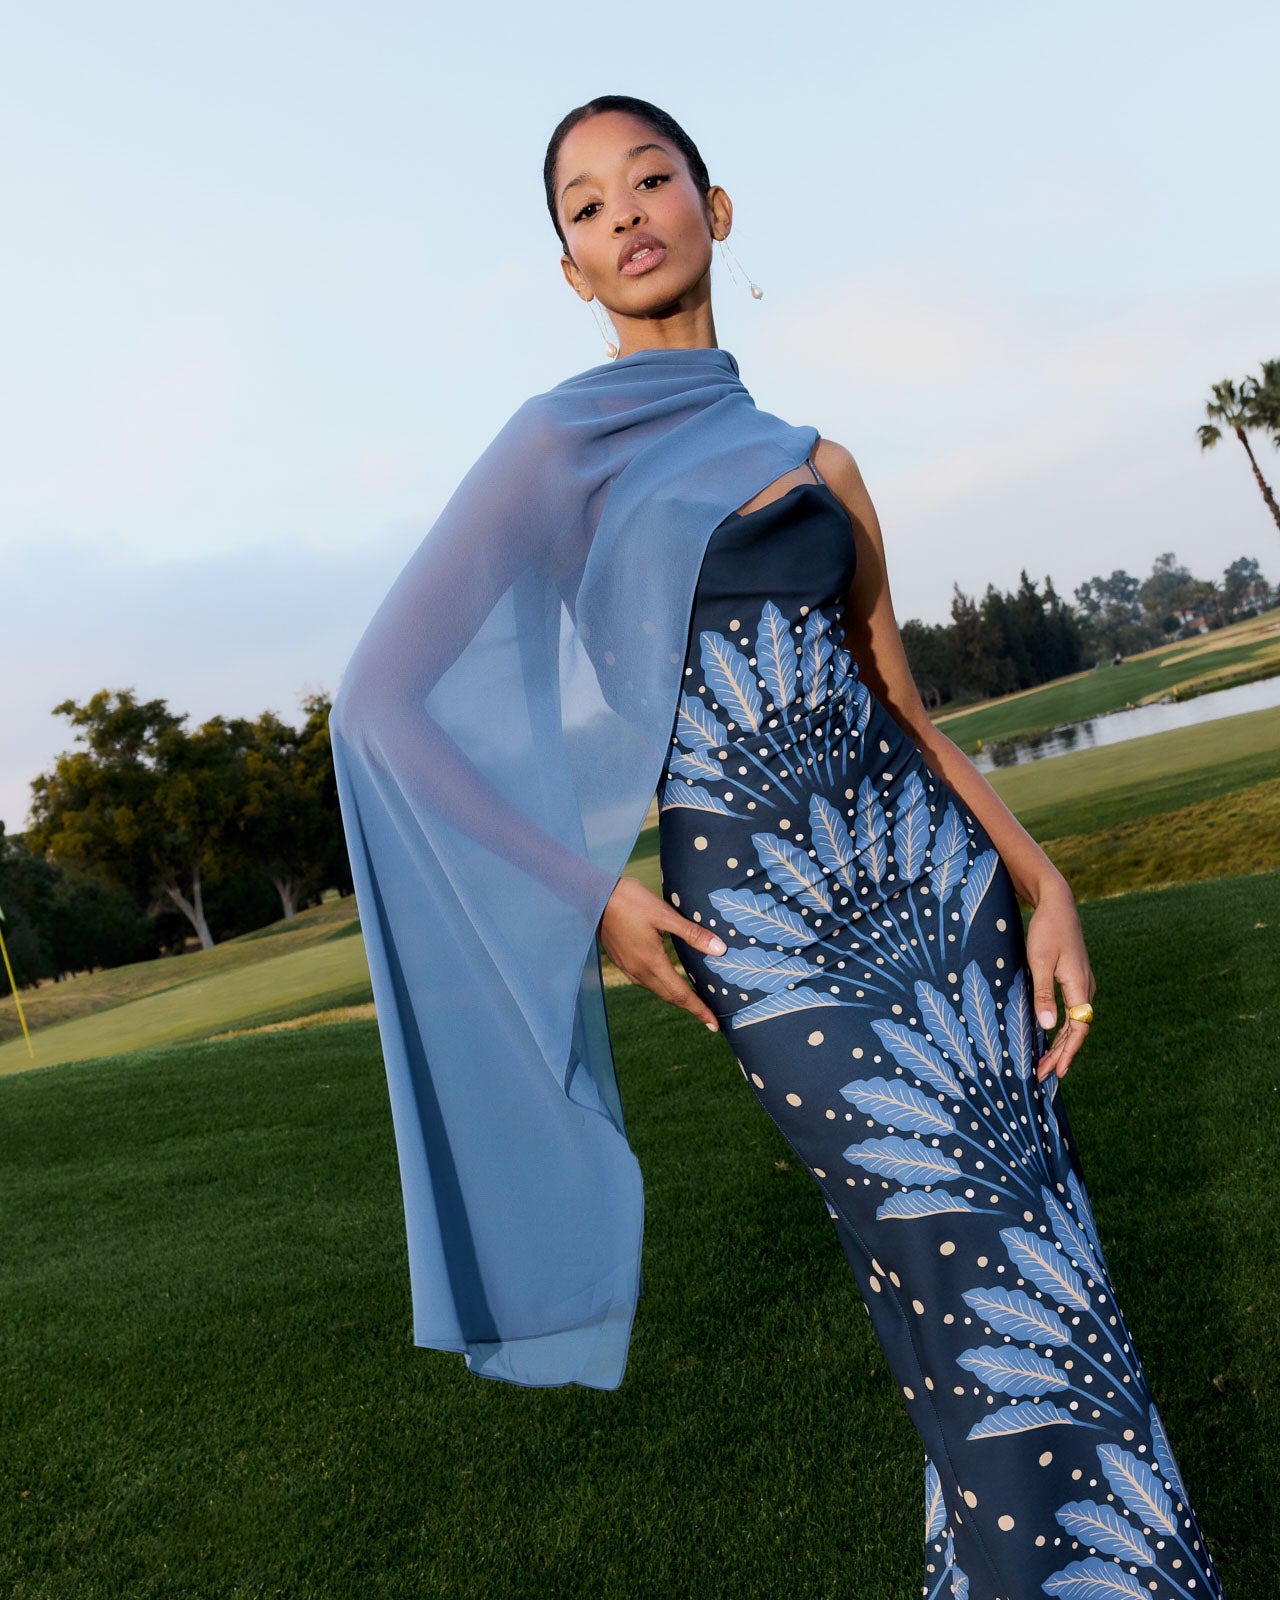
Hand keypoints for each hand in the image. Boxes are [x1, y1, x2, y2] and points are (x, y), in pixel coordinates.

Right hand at [597, 875, 726, 1031]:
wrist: (594, 895)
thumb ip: (692, 934)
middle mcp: (638, 971)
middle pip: (669, 996)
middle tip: (709, 1017)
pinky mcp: (620, 960)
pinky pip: (644, 981)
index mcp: (651, 962)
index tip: (714, 1025)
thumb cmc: (630, 901)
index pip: (681, 994)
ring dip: (674, 997)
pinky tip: (665, 978)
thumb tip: (721, 950)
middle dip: (690, 1007)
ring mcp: (627, 967)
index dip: (699, 1009)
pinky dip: (660, 986)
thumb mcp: (665, 914)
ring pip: (655, 989)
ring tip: (691, 999)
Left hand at [1025, 876, 1095, 1082]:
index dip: (1068, 1053)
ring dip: (1061, 1043)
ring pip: (1075, 1022)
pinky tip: (1048, 1036)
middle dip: (1061, 1054)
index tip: (1056, 1072)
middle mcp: (1086, 987)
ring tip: (1045, 1063)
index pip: (1079, 1029)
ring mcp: (1082, 983)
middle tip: (1043, 1075)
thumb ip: (1043, 994)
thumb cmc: (1046, 930)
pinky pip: (1071, 1011)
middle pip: (1078, 1030)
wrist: (1058, 903)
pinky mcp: (1074, 978)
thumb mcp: (1039, 961)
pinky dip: (1060, 1028)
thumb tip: (1048, 1027)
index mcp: (1080, 986)